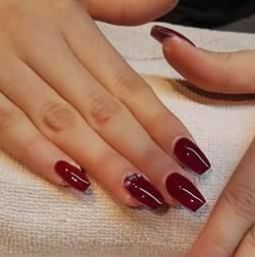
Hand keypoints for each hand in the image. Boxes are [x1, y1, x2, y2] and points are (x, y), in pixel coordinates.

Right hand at [0, 0, 208, 211]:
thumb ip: (119, 4)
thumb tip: (169, 4)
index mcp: (71, 26)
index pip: (129, 87)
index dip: (163, 125)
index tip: (193, 159)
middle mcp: (43, 47)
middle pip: (105, 112)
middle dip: (145, 156)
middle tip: (178, 191)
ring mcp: (6, 68)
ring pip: (63, 124)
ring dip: (104, 163)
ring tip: (140, 197)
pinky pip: (6, 125)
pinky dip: (37, 154)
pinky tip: (74, 182)